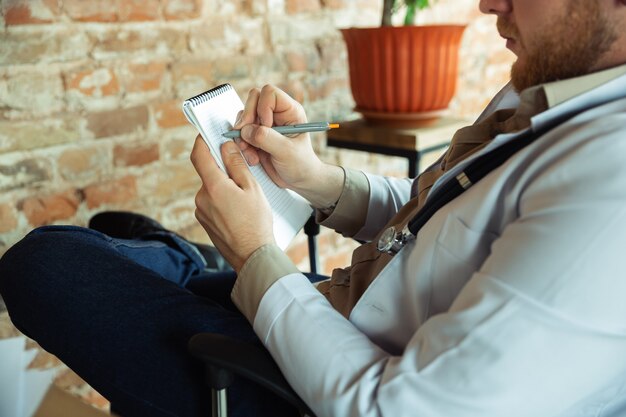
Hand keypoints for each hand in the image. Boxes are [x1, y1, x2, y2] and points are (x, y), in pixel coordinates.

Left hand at [190, 135, 274, 272]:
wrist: (252, 256)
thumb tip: (226, 146)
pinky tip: (239, 211)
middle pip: (209, 173)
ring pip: (212, 189)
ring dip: (225, 187)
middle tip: (244, 175)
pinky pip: (212, 203)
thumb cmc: (256, 223)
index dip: (203, 141)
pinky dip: (224, 201)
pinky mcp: (204, 221)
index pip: (199, 155)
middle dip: (224, 170)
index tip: (209, 134)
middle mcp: (202, 198)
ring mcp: (201, 211)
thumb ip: (236, 165)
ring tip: (245, 200)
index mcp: (213, 187)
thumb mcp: (252, 188)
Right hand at [234, 85, 343, 208]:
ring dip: (242, 135)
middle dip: (247, 118)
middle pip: (253, 99)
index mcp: (290, 111)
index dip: (263, 107)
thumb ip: (267, 138)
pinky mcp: (255, 135)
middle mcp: (275, 113)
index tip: (265, 127)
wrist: (298, 181)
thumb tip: (246, 130)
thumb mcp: (287, 151)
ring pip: (243, 116)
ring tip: (252, 152)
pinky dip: (242, 144)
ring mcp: (264, 124)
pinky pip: (240, 132)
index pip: (269, 93)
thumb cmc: (301, 164)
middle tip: (248, 137)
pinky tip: (253, 157)